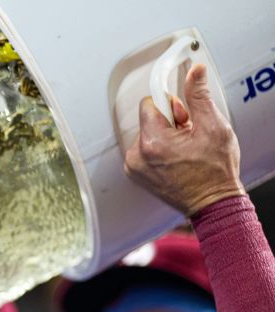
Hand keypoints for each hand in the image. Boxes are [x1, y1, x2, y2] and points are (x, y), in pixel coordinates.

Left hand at [124, 64, 244, 215]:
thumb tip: (194, 71)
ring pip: (146, 134)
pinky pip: (143, 149)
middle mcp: (136, 156)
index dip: (170, 106)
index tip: (184, 116)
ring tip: (183, 151)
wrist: (212, 203)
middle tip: (188, 137)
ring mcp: (133, 167)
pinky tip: (174, 159)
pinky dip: (157, 150)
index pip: (148, 103)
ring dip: (164, 136)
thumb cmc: (214, 172)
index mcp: (152, 142)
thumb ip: (199, 96)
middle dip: (169, 122)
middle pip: (147, 119)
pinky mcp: (135, 174)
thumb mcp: (213, 127)